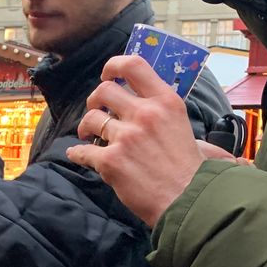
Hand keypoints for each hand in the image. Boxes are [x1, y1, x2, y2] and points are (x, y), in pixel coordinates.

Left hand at [65, 56, 207, 226]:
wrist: (189, 201)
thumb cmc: (189, 169)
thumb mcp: (184, 127)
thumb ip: (163, 111)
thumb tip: (148, 101)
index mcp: (166, 102)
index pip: (133, 65)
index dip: (113, 65)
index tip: (107, 74)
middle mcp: (145, 114)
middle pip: (104, 90)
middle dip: (94, 100)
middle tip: (96, 111)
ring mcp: (127, 137)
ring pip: (91, 119)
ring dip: (86, 127)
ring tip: (89, 136)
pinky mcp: (112, 161)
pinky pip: (83, 151)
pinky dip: (77, 153)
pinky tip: (77, 155)